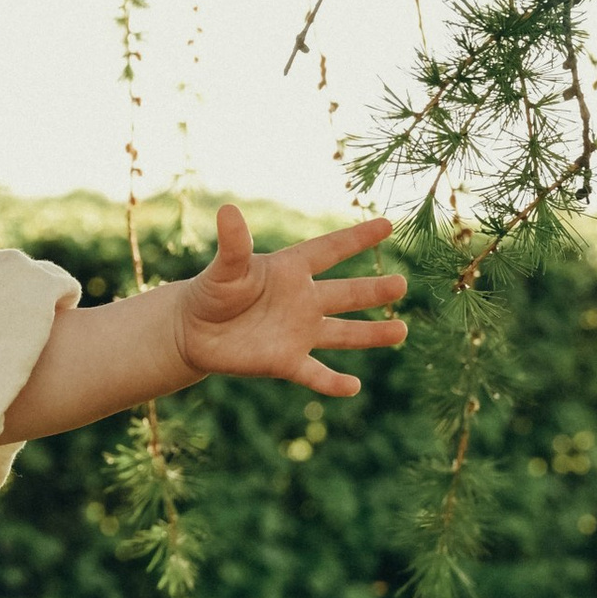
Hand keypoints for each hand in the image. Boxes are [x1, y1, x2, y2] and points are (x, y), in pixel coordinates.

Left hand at [175, 203, 408, 397]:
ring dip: (371, 334)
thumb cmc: (211, 291)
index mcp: (291, 270)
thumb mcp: (225, 268)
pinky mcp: (286, 362)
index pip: (329, 250)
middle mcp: (303, 300)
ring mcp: (298, 332)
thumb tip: (228, 210)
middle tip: (402, 285)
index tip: (387, 224)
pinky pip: (315, 373)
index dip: (356, 238)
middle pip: (346, 294)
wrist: (194, 331)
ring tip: (401, 331)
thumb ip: (234, 245)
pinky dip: (333, 382)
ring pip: (343, 333)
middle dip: (373, 290)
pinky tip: (353, 387)